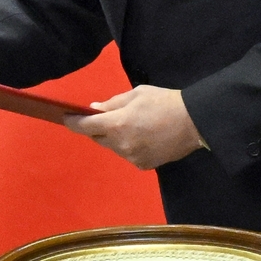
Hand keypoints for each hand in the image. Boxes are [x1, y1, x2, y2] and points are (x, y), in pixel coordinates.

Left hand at [63, 85, 203, 169]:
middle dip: (96, 128)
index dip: (73, 122)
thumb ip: (113, 103)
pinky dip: (127, 145)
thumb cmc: (164, 102)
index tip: (66, 117)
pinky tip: (141, 136)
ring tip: (128, 125)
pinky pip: (127, 154)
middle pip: (98, 138)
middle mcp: (121, 145)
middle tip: (103, 118)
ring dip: (113, 137)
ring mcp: (132, 158)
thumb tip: (95, 110)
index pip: (86, 126)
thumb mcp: (137, 94)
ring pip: (113, 147)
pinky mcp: (143, 166)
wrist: (194, 122)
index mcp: (117, 124)